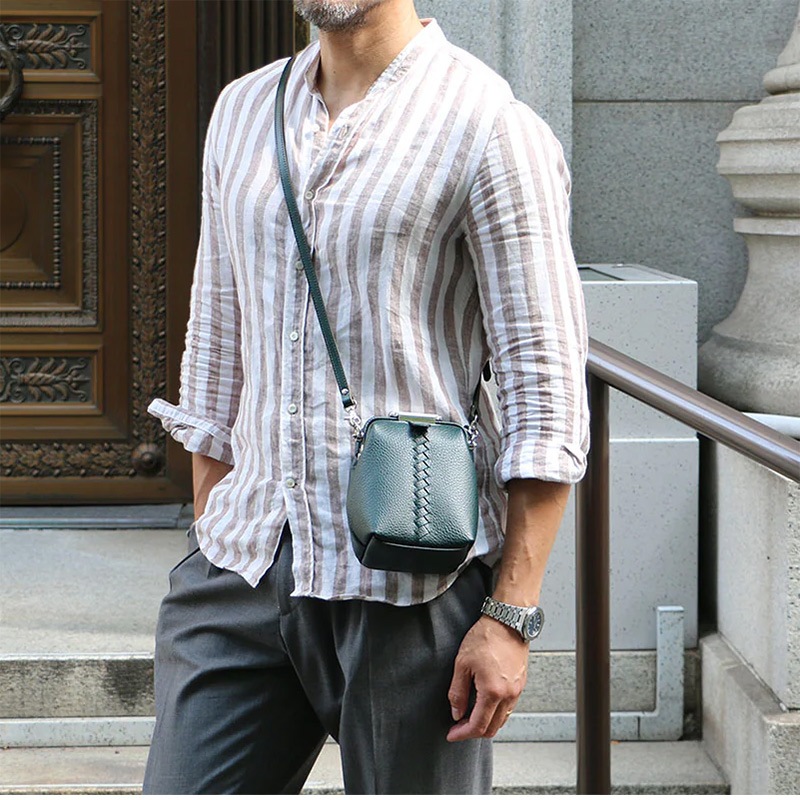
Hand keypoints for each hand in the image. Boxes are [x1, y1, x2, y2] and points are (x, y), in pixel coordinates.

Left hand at [446, 615, 528, 740]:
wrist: (507, 621)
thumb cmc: (486, 636)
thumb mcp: (462, 663)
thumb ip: (457, 692)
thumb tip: (457, 713)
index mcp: (493, 692)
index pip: (478, 726)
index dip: (462, 734)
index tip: (452, 734)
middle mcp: (509, 695)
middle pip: (492, 728)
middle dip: (473, 732)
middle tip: (458, 727)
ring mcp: (517, 690)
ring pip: (502, 720)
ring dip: (486, 722)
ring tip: (470, 715)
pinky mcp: (520, 683)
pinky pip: (509, 707)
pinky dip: (496, 712)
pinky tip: (485, 703)